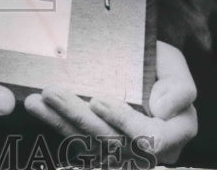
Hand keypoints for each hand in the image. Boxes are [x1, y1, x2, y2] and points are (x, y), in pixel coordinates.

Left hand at [24, 41, 196, 163]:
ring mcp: (122, 151)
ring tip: (38, 99)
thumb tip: (163, 111)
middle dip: (79, 117)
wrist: (144, 65)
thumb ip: (179, 87)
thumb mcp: (174, 66)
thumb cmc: (161, 65)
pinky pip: (76, 138)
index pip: (152, 139)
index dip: (124, 123)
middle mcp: (149, 150)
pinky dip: (55, 122)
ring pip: (90, 142)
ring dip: (61, 120)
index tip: (98, 100)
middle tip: (53, 92)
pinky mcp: (98, 146)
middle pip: (112, 142)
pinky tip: (37, 106)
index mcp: (174, 133)